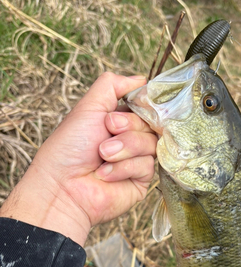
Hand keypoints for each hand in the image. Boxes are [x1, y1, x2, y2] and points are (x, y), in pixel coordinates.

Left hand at [0, 72, 156, 245]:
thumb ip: (112, 85)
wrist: (63, 188)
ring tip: (103, 156)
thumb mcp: (88, 107)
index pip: (145, 105)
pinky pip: (147, 165)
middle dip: (127, 127)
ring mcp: (136, 160)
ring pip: (151, 144)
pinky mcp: (141, 180)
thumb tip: (140, 79)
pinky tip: (106, 174)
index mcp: (118, 120)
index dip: (141, 105)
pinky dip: (125, 167)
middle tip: (107, 131)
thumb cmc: (69, 149)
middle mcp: (129, 139)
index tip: (130, 106)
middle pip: (150, 123)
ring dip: (124, 148)